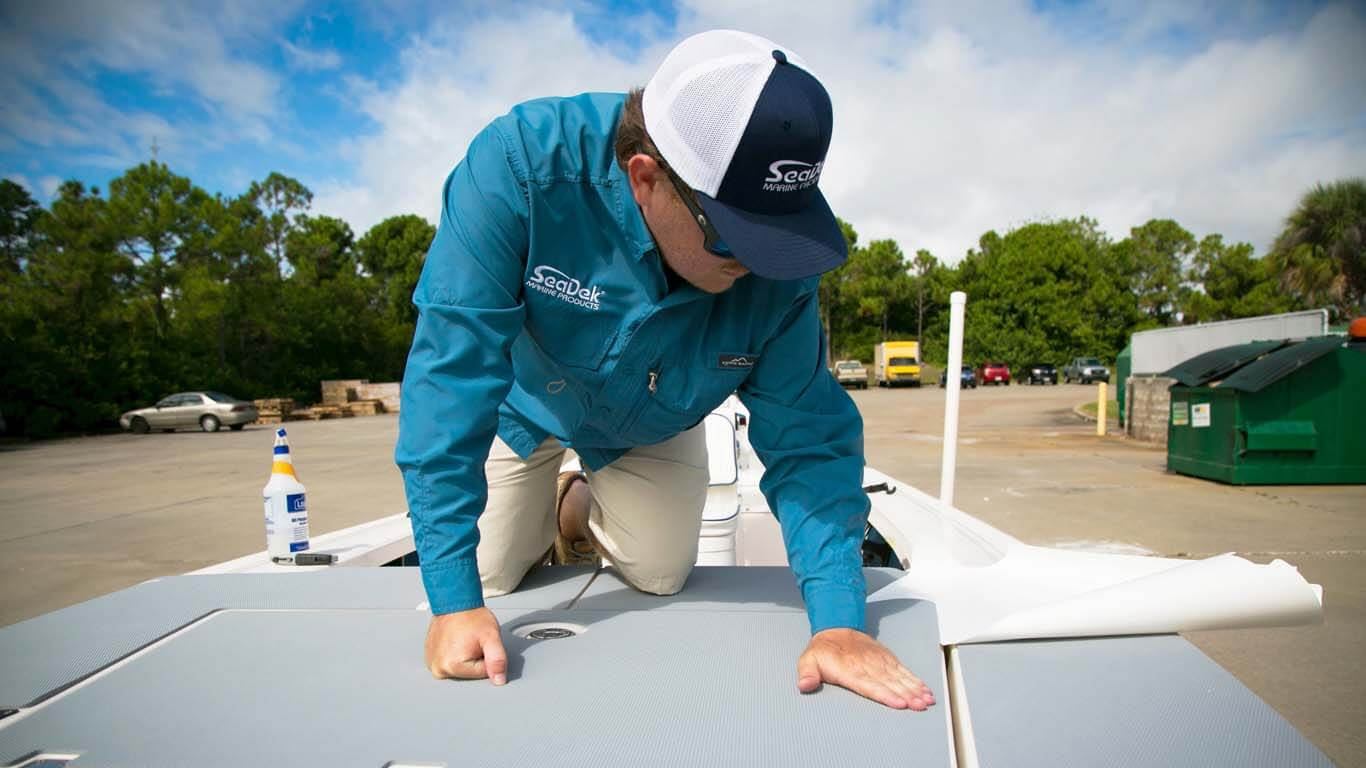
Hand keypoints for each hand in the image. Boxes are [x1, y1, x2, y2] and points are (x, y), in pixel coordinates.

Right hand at [424, 606, 507, 684]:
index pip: (483, 673)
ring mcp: (432, 663)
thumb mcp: (491, 637)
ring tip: (464, 640)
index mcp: (453, 666)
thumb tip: (498, 680)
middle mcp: (439, 668)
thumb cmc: (471, 616)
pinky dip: (455, 654)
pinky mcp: (430, 658)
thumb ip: (497, 660)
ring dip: (465, 657)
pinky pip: (449, 662)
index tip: (481, 645)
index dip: (487, 657)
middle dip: (476, 659)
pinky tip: (456, 642)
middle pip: (469, 674)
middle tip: (473, 641)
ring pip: (460, 669)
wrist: (455, 602)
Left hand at [796, 628, 935, 709]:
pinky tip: (925, 690)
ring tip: (926, 701)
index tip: (898, 703)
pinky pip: (903, 670)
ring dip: (914, 689)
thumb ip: (807, 674)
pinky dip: (915, 680)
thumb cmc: (823, 650)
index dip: (884, 694)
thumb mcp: (808, 660)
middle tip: (919, 706)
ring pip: (899, 677)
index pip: (869, 684)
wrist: (835, 627)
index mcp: (848, 669)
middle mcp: (867, 665)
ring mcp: (879, 662)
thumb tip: (804, 685)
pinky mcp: (887, 659)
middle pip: (889, 683)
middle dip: (906, 695)